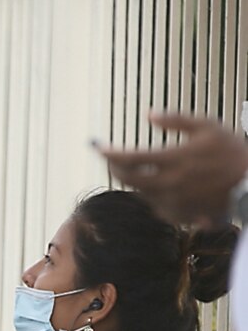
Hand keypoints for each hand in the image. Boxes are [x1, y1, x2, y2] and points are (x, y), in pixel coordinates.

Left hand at [97, 112, 247, 223]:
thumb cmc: (232, 151)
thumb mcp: (207, 126)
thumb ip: (175, 119)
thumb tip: (148, 115)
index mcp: (172, 159)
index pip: (128, 158)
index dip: (109, 153)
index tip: (98, 148)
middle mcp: (167, 184)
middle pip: (126, 179)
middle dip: (114, 168)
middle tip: (111, 160)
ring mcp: (170, 202)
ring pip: (139, 192)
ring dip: (134, 181)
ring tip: (135, 169)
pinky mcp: (177, 215)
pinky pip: (155, 205)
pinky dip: (153, 194)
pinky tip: (159, 185)